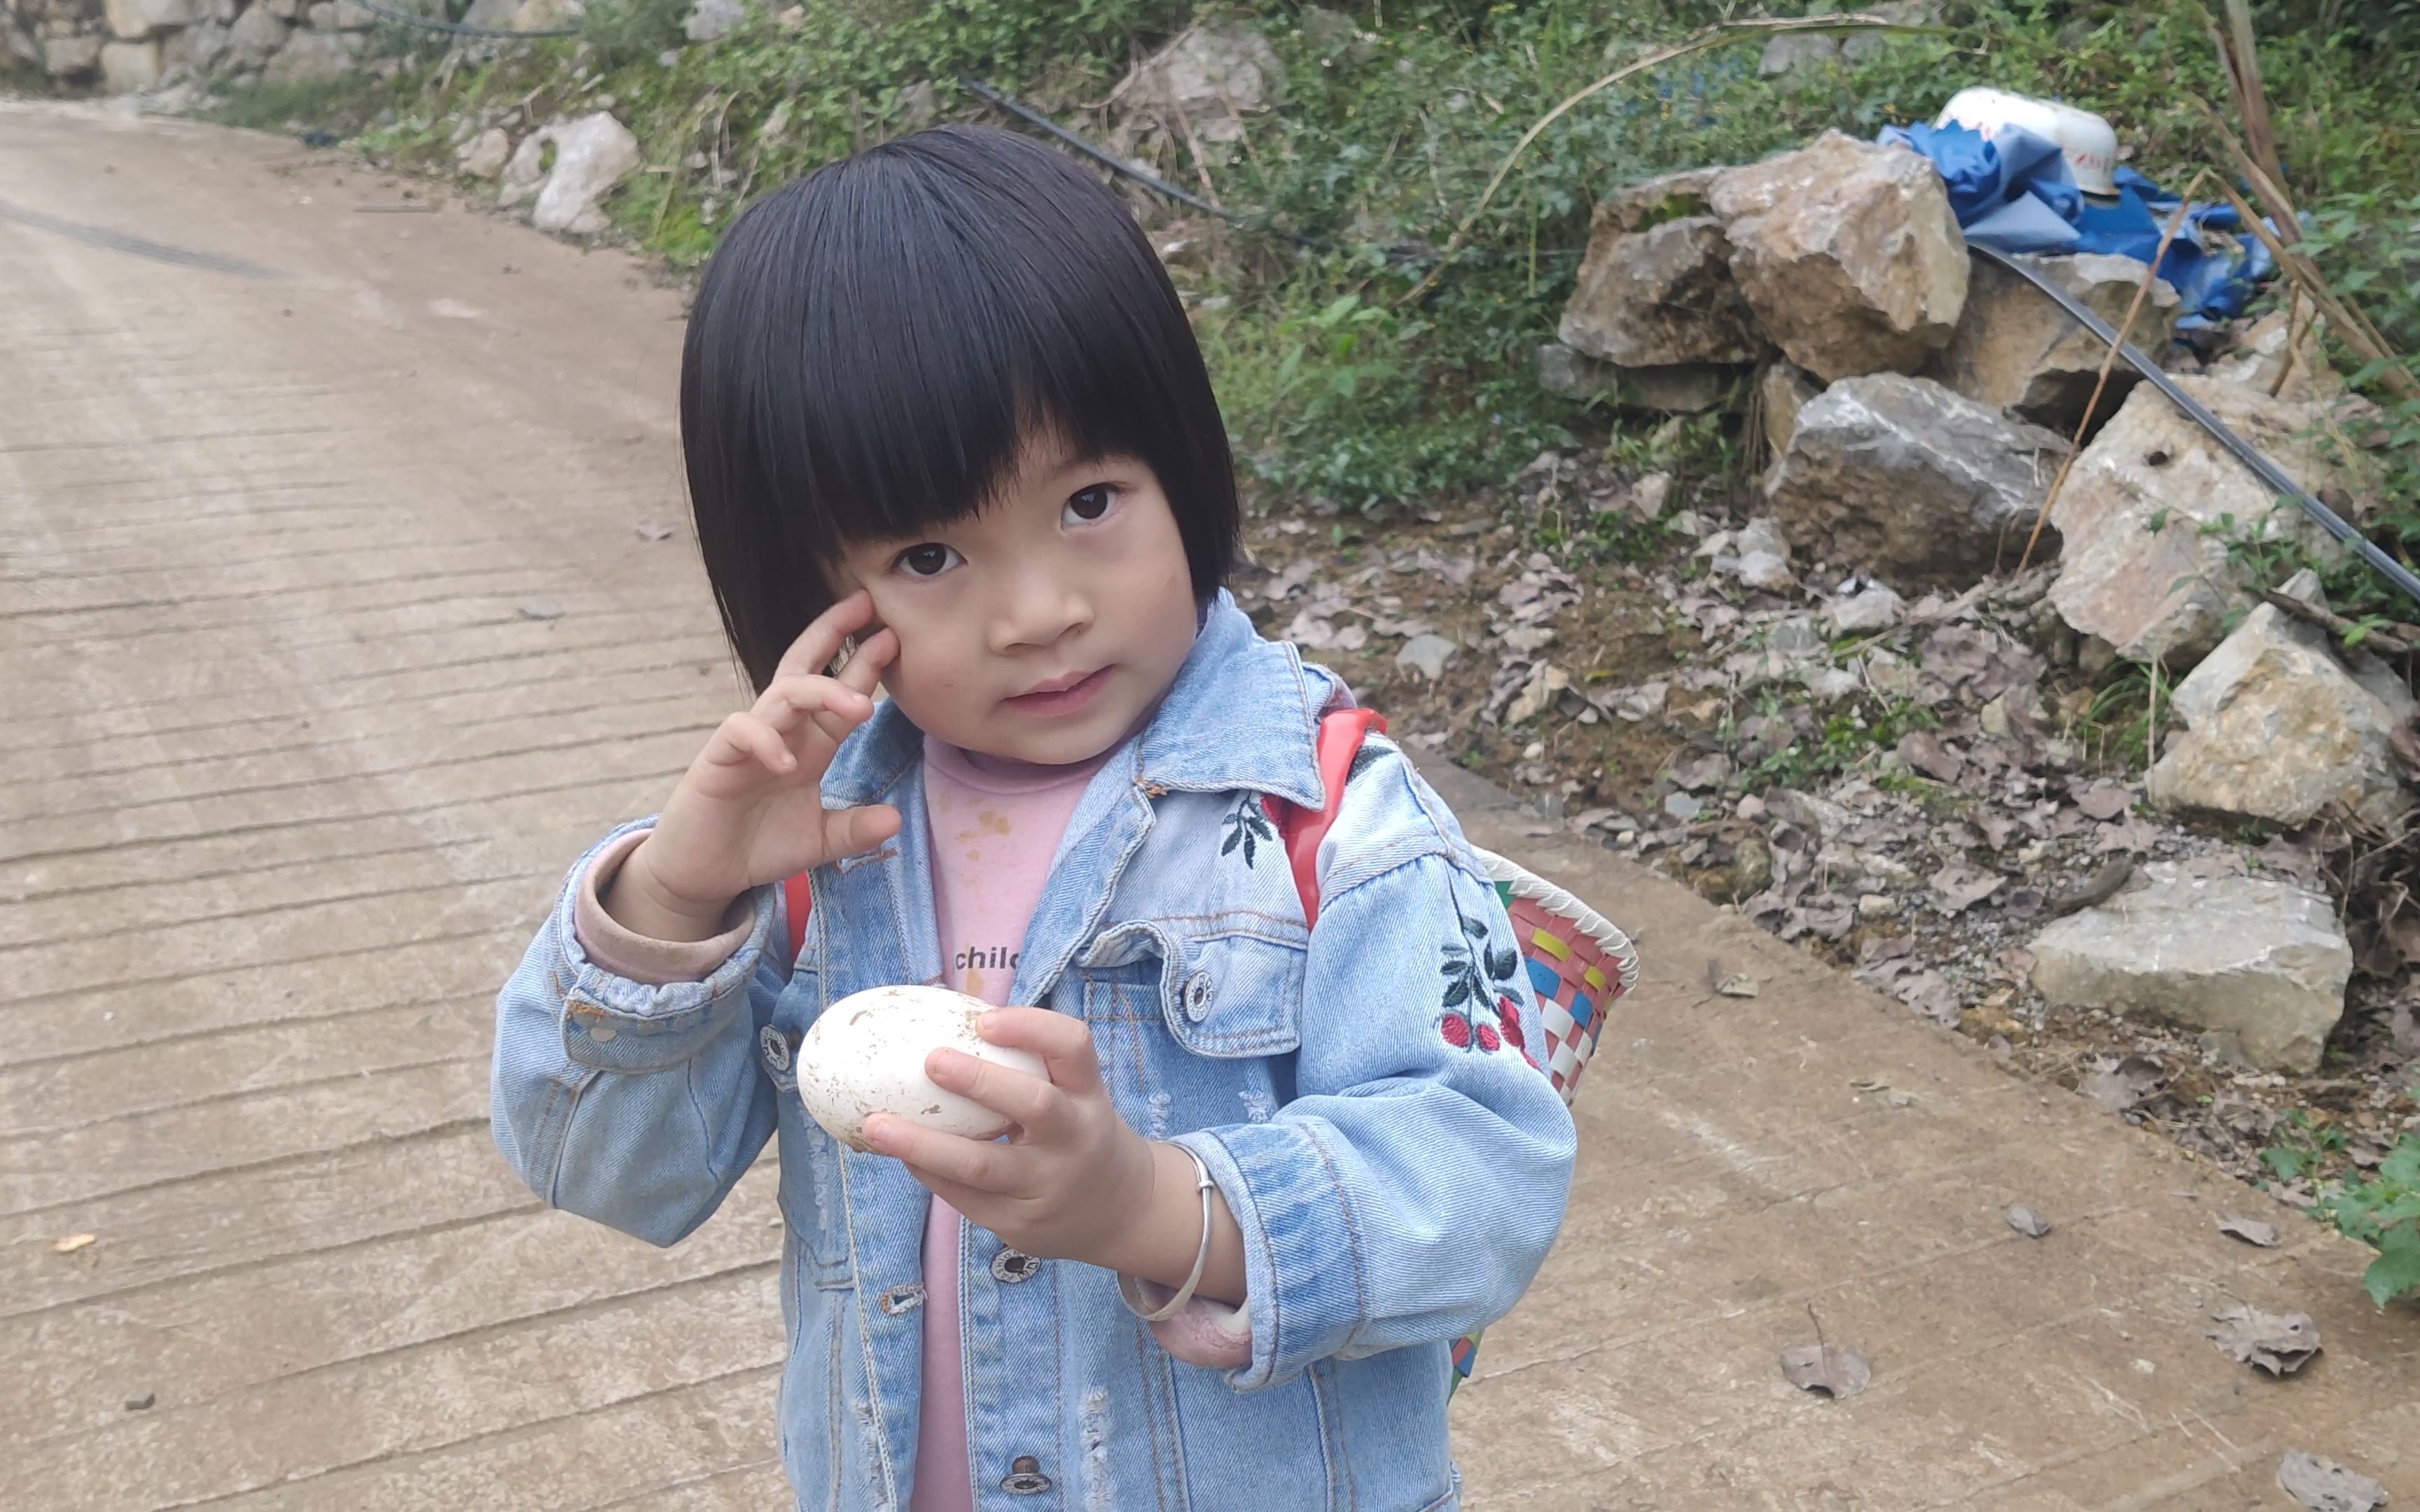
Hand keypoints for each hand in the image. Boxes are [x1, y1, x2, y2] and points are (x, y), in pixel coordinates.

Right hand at [609, 592, 900, 939]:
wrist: (705, 875)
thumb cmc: (758, 846)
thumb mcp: (819, 841)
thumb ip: (855, 829)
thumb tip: (896, 819)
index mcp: (810, 745)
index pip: (839, 695)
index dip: (864, 666)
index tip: (893, 638)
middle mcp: (782, 733)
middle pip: (805, 670)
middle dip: (832, 635)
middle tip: (865, 608)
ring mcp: (749, 742)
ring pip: (781, 694)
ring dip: (821, 693)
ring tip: (860, 708)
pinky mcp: (717, 759)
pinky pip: (741, 732)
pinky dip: (766, 742)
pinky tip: (788, 765)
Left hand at [862, 1008, 1155, 1268]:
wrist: (1121, 1211)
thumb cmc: (1078, 1133)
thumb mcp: (1076, 1095)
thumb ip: (1030, 1065)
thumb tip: (941, 1020)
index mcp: (1089, 1095)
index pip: (1074, 1047)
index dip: (1031, 1028)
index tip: (984, 1020)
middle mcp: (1076, 1138)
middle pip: (1035, 1104)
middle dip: (981, 1081)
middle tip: (931, 1060)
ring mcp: (1049, 1186)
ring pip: (984, 1165)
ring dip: (925, 1145)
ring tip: (878, 1126)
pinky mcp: (1021, 1225)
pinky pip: (966, 1197)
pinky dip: (929, 1172)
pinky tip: (902, 1154)